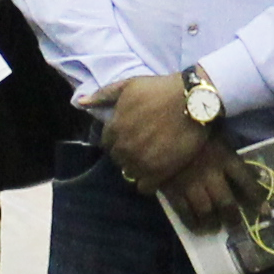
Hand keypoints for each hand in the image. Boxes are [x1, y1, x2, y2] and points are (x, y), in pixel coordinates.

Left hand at [101, 79, 235, 220]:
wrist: (193, 101)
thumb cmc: (161, 90)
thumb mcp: (129, 86)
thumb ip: (103, 95)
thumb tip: (80, 103)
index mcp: (114, 128)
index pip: (108, 143)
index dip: (119, 139)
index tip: (133, 135)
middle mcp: (124, 147)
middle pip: (118, 159)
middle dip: (128, 153)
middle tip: (144, 146)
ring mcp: (141, 161)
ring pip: (130, 173)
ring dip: (138, 167)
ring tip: (152, 158)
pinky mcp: (158, 173)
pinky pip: (145, 187)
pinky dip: (149, 182)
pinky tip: (158, 172)